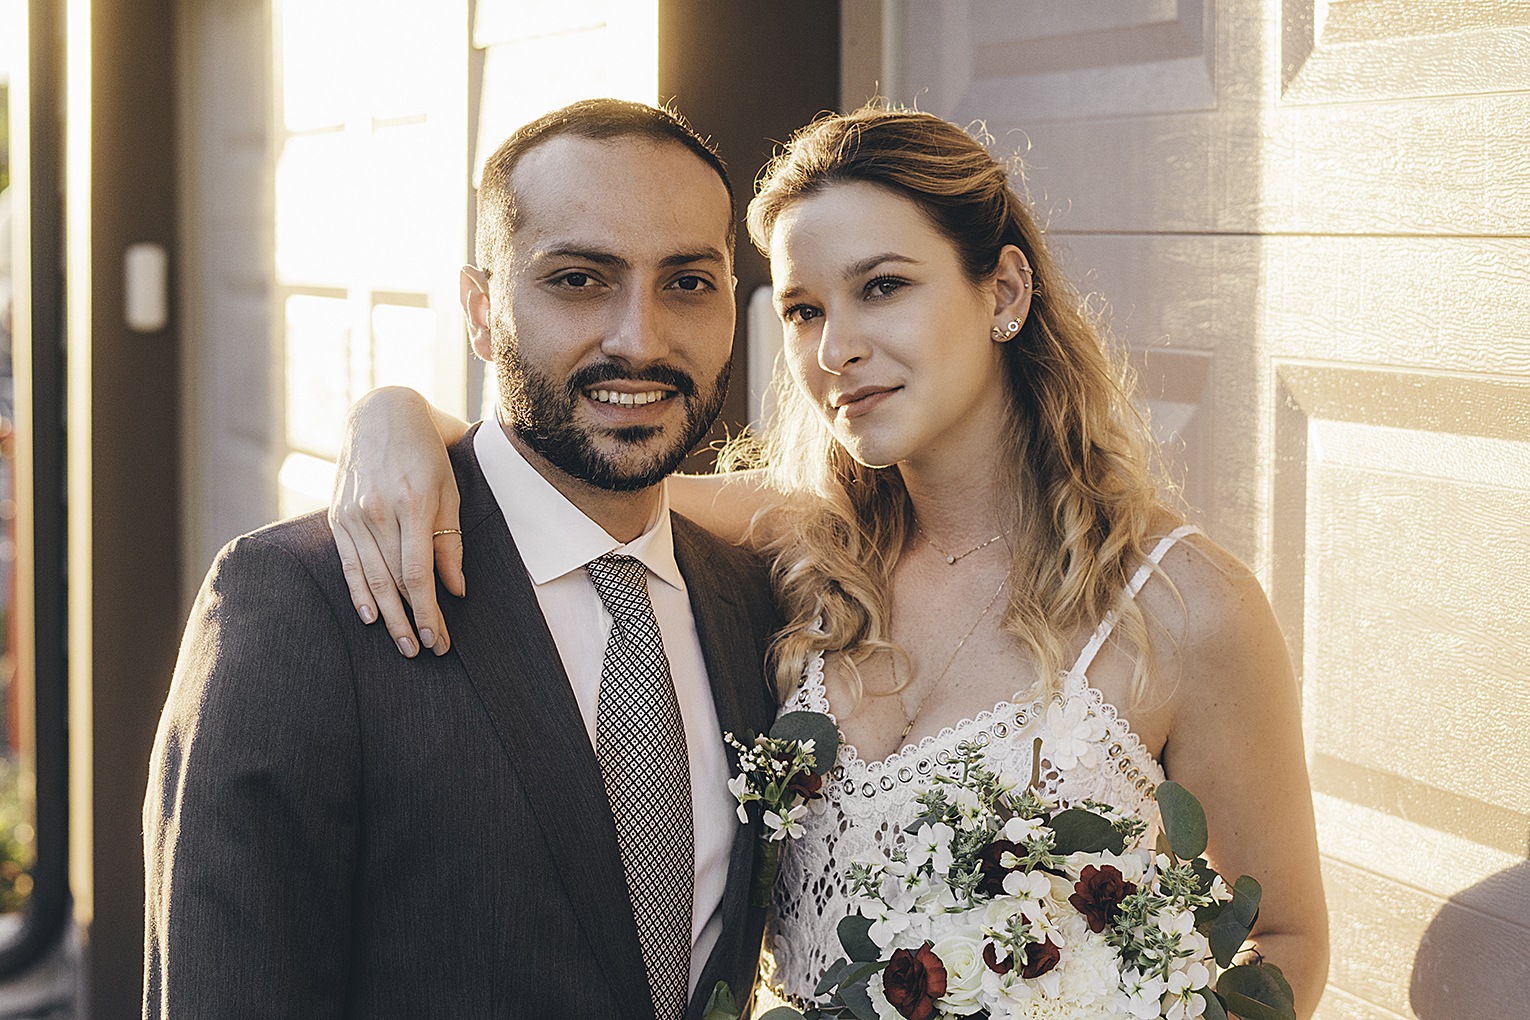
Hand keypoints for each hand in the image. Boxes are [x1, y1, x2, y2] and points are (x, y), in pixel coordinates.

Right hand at [329, 387, 465, 655]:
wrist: (382, 414)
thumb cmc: (427, 454)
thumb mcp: (450, 491)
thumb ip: (450, 542)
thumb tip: (456, 590)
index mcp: (411, 504)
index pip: (418, 574)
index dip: (429, 612)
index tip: (440, 639)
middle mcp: (377, 512)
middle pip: (393, 582)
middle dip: (410, 621)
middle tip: (423, 652)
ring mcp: (352, 514)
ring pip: (369, 578)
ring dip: (386, 616)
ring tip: (402, 644)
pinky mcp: (336, 515)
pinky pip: (347, 563)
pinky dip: (357, 592)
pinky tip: (369, 617)